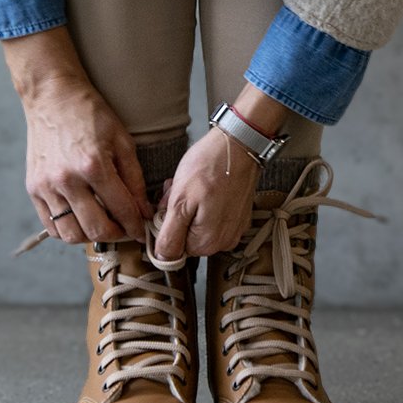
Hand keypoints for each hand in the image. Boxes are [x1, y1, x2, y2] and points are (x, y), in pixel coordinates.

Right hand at [2, 27, 149, 246]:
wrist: (52, 97)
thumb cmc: (90, 114)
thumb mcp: (122, 140)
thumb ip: (134, 179)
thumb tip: (143, 212)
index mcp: (93, 165)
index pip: (122, 210)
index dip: (137, 225)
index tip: (142, 230)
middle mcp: (67, 179)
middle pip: (96, 230)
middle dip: (117, 234)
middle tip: (124, 228)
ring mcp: (46, 186)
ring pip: (71, 234)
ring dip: (91, 236)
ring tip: (102, 223)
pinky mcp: (33, 189)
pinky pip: (51, 226)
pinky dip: (68, 230)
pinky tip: (81, 219)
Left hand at [153, 127, 261, 259]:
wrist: (240, 143)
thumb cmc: (211, 164)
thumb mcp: (180, 200)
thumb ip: (170, 235)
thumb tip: (163, 259)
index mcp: (208, 242)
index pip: (174, 248)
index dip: (166, 225)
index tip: (169, 205)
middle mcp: (224, 241)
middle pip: (186, 236)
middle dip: (178, 214)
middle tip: (178, 190)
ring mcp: (234, 228)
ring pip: (197, 224)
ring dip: (189, 206)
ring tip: (191, 184)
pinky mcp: (238, 215)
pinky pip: (212, 216)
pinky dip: (203, 202)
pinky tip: (203, 185)